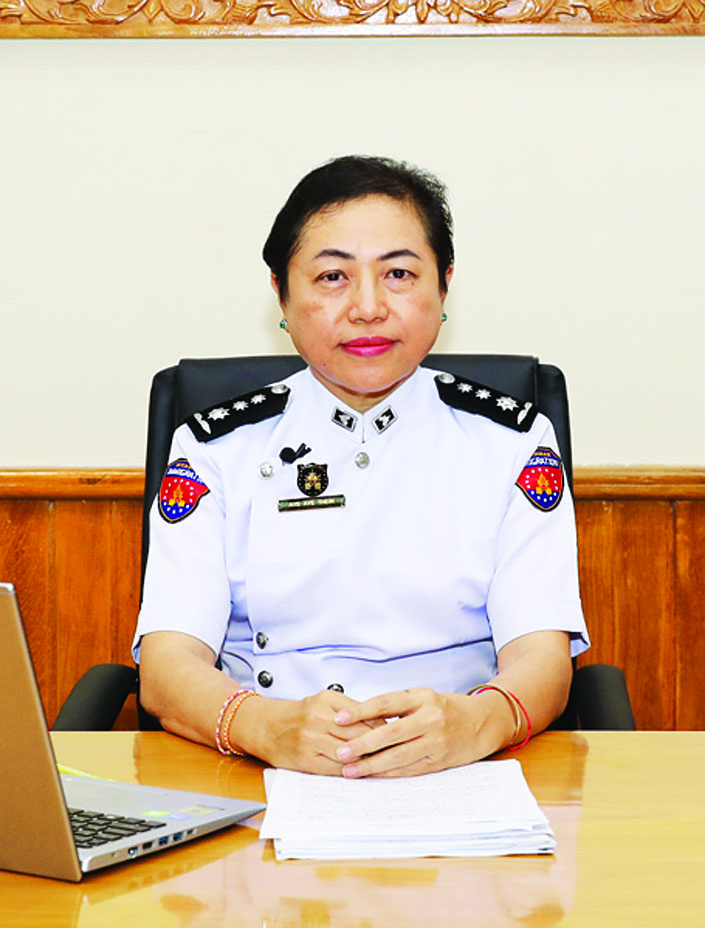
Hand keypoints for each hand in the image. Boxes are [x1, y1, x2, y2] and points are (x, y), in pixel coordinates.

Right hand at [238, 690, 384, 775]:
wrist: (267, 726)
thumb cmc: (299, 715)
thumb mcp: (324, 701)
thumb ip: (351, 709)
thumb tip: (382, 722)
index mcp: (327, 700)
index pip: (365, 715)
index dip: (383, 728)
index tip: (397, 735)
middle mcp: (318, 718)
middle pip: (360, 735)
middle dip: (379, 745)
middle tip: (396, 752)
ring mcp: (311, 739)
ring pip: (350, 753)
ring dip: (367, 760)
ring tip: (382, 764)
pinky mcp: (306, 759)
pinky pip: (335, 768)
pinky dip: (351, 771)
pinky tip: (360, 772)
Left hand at [331, 687, 487, 777]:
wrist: (482, 723)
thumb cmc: (446, 708)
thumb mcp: (423, 697)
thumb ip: (397, 706)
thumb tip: (360, 718)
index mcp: (422, 697)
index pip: (386, 702)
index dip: (361, 711)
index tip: (340, 718)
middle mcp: (430, 718)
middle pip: (391, 732)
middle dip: (363, 744)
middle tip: (341, 752)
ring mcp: (436, 741)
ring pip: (399, 755)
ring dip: (372, 765)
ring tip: (350, 770)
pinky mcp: (439, 760)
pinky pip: (410, 769)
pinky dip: (389, 773)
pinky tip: (373, 775)